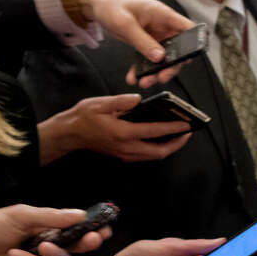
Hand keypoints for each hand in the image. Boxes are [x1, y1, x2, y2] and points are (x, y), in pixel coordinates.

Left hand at [0, 205, 106, 255]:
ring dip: (53, 253)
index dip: (89, 226)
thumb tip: (79, 214)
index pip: (72, 226)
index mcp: (44, 226)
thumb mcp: (19, 215)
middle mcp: (44, 245)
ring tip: (41, 246)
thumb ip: (50, 216)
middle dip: (86, 242)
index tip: (104, 225)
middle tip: (93, 239)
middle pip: (74, 246)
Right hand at [37, 93, 190, 164]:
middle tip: (188, 132)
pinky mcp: (123, 155)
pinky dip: (157, 148)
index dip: (173, 129)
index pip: (154, 132)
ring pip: (153, 156)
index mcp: (123, 134)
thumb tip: (140, 100)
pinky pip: (146, 155)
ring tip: (179, 135)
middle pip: (159, 152)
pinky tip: (162, 138)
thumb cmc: (83, 117)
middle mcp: (126, 148)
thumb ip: (123, 101)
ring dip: (168, 147)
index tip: (186, 124)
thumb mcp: (102, 103)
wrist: (69, 134)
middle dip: (176, 143)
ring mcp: (125, 154)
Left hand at [73, 0, 196, 87]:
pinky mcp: (144, 42)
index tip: (188, 59)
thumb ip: (143, 41)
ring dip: (156, 71)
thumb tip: (159, 57)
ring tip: (144, 81)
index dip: (194, 43)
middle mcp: (162, 26)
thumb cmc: (111, 4)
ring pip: (163, 57)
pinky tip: (134, 77)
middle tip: (161, 77)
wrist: (96, 3)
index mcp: (163, 15)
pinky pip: (148, 59)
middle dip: (170, 66)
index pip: (188, 29)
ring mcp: (154, 35)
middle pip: (177, 49)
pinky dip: (142, 69)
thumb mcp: (126, 24)